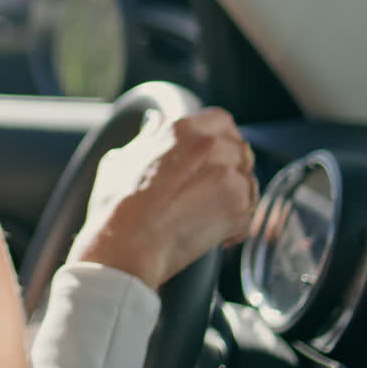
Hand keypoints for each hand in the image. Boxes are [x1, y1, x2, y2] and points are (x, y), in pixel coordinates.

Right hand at [67, 108, 258, 289]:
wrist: (126, 247)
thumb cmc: (116, 207)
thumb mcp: (120, 159)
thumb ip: (146, 139)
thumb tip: (154, 127)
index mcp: (182, 129)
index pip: (220, 121)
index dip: (219, 138)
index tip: (213, 153)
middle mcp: (210, 146)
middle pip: (240, 150)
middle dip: (230, 168)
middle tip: (210, 189)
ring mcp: (228, 177)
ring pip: (248, 181)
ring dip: (235, 197)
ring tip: (209, 213)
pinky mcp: (238, 208)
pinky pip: (249, 213)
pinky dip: (235, 225)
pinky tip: (213, 233)